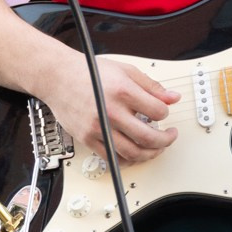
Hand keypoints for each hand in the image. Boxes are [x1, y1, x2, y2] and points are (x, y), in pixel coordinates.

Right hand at [38, 47, 181, 164]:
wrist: (58, 77)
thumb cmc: (89, 72)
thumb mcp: (126, 71)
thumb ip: (152, 86)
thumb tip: (173, 98)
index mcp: (123, 92)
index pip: (157, 112)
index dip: (166, 113)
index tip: (163, 113)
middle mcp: (111, 112)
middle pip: (148, 137)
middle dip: (166, 140)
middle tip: (170, 136)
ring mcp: (98, 128)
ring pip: (132, 152)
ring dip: (150, 154)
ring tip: (156, 148)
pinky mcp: (87, 138)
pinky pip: (112, 158)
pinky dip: (127, 160)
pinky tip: (135, 154)